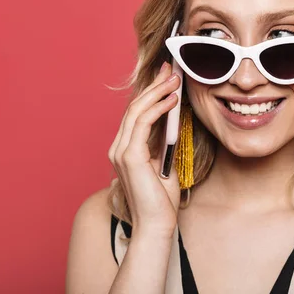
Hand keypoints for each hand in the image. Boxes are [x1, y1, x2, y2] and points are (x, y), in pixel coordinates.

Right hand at [107, 62, 181, 238]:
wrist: (157, 225)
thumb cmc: (162, 199)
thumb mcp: (166, 161)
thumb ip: (165, 140)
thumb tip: (175, 116)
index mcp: (125, 148)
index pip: (136, 113)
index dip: (150, 92)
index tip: (166, 77)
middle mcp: (118, 147)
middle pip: (134, 107)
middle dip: (153, 85)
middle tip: (170, 69)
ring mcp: (121, 151)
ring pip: (136, 111)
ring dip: (157, 92)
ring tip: (175, 79)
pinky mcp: (130, 156)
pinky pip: (142, 123)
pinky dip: (158, 108)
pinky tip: (172, 99)